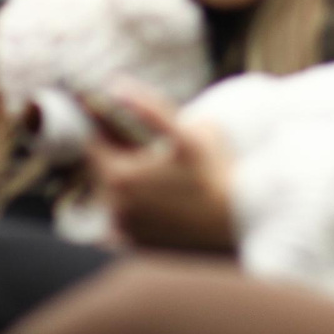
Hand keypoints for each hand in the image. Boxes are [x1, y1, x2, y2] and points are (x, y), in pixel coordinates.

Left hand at [89, 85, 239, 252]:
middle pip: (100, 170)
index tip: (118, 118)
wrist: (240, 222)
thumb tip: (115, 85)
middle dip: (115, 153)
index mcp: (119, 177)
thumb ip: (147, 105)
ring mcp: (126, 232)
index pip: (92, 143)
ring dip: (125, 180)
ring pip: (112, 195)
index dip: (103, 126)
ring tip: (156, 170)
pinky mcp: (139, 248)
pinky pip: (124, 220)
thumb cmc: (215, 173)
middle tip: (142, 142)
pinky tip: (159, 198)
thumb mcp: (185, 131)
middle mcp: (114, 209)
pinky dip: (134, 207)